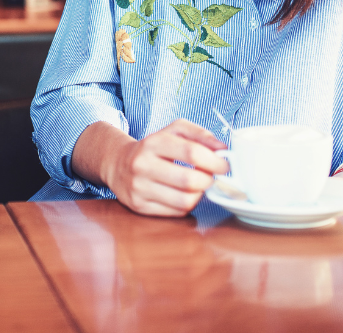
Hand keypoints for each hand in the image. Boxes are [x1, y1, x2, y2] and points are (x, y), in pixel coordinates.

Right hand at [81, 119, 228, 216]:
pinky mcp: (139, 206)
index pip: (191, 152)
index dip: (215, 161)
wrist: (117, 163)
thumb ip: (199, 134)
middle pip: (190, 180)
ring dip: (199, 194)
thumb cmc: (153, 148)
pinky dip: (187, 204)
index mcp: (152, 143)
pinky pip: (176, 211)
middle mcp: (142, 164)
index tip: (225, 165)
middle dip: (209, 180)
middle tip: (211, 176)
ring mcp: (139, 187)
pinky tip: (183, 194)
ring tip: (198, 185)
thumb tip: (223, 148)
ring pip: (185, 200)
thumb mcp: (172, 131)